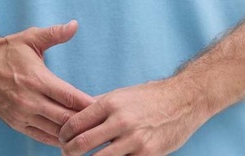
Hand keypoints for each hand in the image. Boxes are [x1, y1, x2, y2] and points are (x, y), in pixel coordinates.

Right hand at [0, 20, 93, 145]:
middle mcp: (29, 100)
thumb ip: (55, 33)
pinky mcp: (15, 122)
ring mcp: (21, 114)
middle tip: (100, 122)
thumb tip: (74, 25)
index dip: (87, 104)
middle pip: (64, 118)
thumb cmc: (7, 50)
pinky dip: (54, 138)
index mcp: (37, 79)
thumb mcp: (32, 37)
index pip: (69, 97)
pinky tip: (66, 138)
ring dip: (70, 132)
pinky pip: (39, 136)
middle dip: (83, 121)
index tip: (102, 106)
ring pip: (53, 131)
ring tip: (87, 132)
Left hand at [58, 75, 206, 155]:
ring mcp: (134, 139)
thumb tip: (76, 115)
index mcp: (111, 102)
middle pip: (82, 144)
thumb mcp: (122, 94)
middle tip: (66, 154)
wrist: (183, 100)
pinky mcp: (146, 154)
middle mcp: (120, 120)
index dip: (64, 134)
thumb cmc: (150, 96)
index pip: (76, 122)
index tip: (61, 139)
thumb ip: (100, 106)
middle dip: (68, 152)